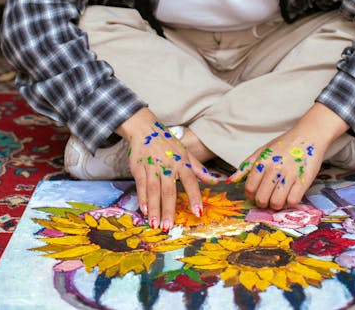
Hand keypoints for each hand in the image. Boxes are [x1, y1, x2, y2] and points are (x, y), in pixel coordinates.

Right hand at [117, 108, 220, 230]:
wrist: (145, 128)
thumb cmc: (168, 143)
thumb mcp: (186, 152)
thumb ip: (199, 169)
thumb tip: (215, 181)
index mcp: (182, 162)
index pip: (191, 181)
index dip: (195, 197)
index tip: (198, 212)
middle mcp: (168, 165)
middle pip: (169, 190)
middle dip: (169, 209)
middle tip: (169, 227)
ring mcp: (152, 166)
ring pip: (154, 190)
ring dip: (154, 208)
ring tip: (156, 224)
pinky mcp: (139, 167)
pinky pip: (141, 185)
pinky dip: (142, 198)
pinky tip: (144, 210)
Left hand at [227, 103, 347, 209]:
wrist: (308, 136)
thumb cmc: (284, 144)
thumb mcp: (263, 150)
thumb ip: (247, 165)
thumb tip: (231, 180)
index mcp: (263, 161)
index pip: (250, 188)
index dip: (251, 196)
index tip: (256, 195)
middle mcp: (275, 168)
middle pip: (262, 198)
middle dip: (262, 203)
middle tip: (267, 199)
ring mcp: (289, 174)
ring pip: (276, 203)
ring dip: (276, 204)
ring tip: (278, 198)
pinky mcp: (304, 180)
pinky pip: (293, 201)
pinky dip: (290, 202)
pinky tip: (290, 194)